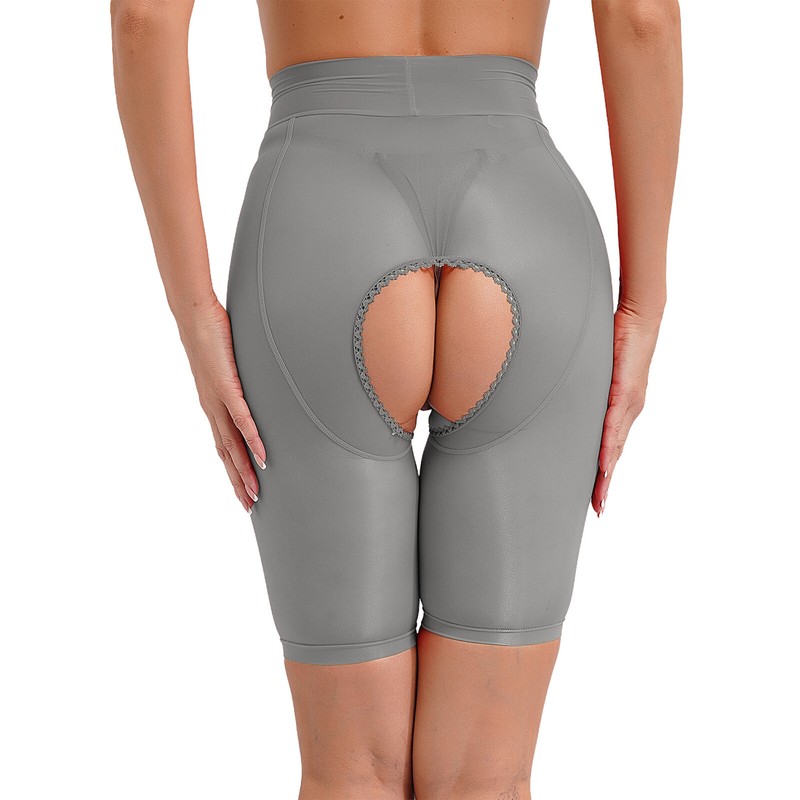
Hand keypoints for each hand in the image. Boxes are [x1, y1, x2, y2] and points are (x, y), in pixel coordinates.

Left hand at [176, 298, 266, 514]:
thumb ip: (240, 379)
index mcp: (213, 406)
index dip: (233, 472)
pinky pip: (241, 419)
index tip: (243, 492)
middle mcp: (212, 409)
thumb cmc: (212, 336)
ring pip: (232, 445)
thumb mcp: (229, 364)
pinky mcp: (226, 387)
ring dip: (243, 471)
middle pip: (226, 455)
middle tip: (249, 506)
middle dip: (238, 482)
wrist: (194, 315)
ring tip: (254, 492)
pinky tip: (261, 456)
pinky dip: (251, 440)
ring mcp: (218, 400)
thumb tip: (254, 384)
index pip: (224, 447)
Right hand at [592, 303, 661, 516]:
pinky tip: (603, 464)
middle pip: (614, 455)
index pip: (611, 448)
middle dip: (604, 483)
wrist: (641, 319)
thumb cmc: (618, 341)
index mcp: (622, 410)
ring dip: (606, 473)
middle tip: (597, 508)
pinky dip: (608, 446)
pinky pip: (613, 425)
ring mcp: (628, 404)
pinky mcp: (625, 392)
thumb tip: (567, 399)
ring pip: (614, 446)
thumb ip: (588, 389)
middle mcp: (629, 411)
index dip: (603, 474)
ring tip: (599, 494)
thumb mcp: (598, 371)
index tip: (597, 497)